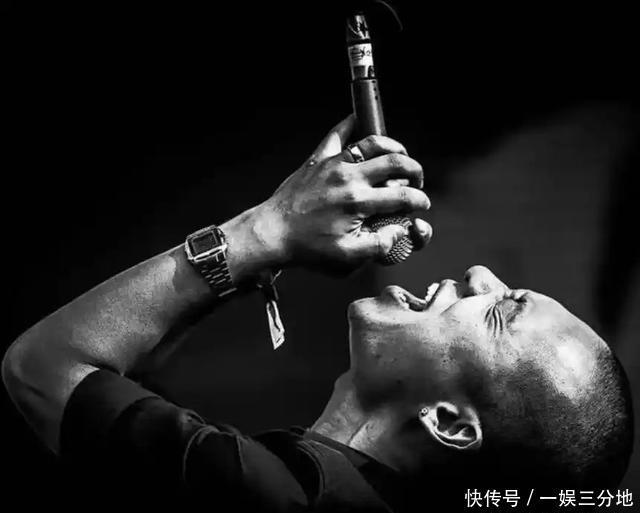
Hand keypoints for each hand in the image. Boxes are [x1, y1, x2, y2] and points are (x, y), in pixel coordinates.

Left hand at [256, 115, 432, 272]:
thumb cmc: (307, 247)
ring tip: (400, 156)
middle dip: (414, 170)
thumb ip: (379, 245)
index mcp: (359, 203)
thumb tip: (400, 230)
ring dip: (393, 147)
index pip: (403, 196)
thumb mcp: (347, 257)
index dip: (419, 200)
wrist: (272, 233)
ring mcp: (333, 165)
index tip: (422, 204)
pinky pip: (337, 135)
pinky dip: (350, 125)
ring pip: (372, 143)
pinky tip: (358, 121)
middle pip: (395, 162)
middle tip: (417, 180)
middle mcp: (349, 178)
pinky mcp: (318, 160)